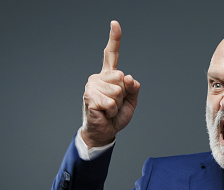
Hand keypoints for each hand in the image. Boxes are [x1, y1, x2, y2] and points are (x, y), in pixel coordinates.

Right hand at [81, 20, 139, 147]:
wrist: (105, 131)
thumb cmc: (116, 115)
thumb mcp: (131, 101)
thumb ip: (133, 88)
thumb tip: (128, 78)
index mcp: (110, 75)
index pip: (112, 54)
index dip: (114, 38)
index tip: (114, 23)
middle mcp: (99, 77)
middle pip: (122, 77)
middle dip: (124, 94)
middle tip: (115, 103)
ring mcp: (92, 85)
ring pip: (117, 90)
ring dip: (118, 104)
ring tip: (109, 108)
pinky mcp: (89, 96)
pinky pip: (111, 102)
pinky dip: (112, 111)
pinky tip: (105, 112)